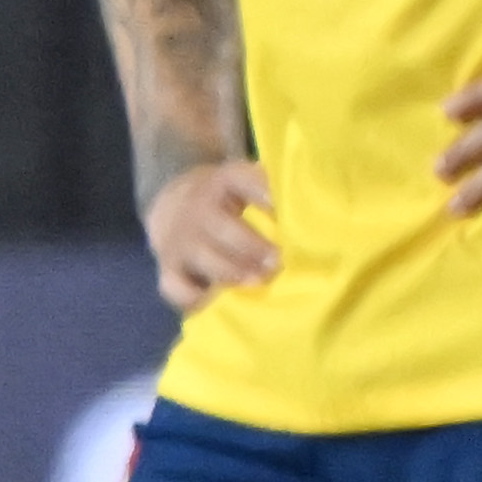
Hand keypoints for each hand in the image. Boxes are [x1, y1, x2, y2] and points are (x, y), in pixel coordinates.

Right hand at [142, 157, 283, 309]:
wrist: (173, 205)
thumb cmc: (226, 199)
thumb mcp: (244, 181)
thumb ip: (271, 190)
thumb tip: (313, 208)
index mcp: (223, 182)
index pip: (242, 181)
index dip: (264, 195)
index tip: (283, 213)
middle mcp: (197, 209)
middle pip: (223, 228)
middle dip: (253, 247)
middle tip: (278, 262)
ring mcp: (179, 240)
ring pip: (203, 258)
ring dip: (232, 273)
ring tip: (258, 283)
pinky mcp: (168, 268)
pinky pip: (176, 287)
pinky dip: (196, 298)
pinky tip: (218, 301)